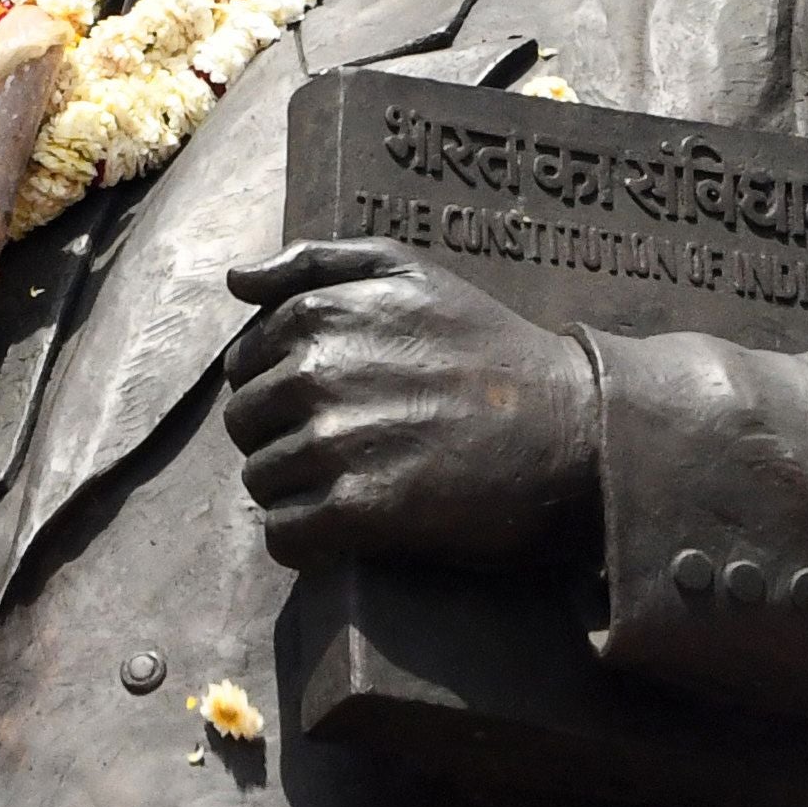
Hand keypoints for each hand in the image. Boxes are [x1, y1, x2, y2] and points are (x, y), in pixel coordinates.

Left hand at [221, 240, 602, 572]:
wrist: (572, 430)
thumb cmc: (490, 349)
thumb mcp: (410, 272)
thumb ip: (316, 263)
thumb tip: (236, 279)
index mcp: (319, 314)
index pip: (245, 364)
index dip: (282, 389)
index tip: (334, 403)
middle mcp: (317, 371)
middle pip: (247, 424)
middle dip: (285, 439)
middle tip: (351, 448)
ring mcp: (335, 440)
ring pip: (262, 482)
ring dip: (299, 492)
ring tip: (361, 485)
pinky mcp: (360, 508)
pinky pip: (285, 536)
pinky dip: (306, 542)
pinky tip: (349, 532)